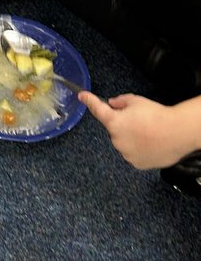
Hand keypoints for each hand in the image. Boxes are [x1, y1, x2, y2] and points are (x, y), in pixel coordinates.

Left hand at [79, 90, 200, 169]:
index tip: (82, 97)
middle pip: (114, 129)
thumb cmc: (158, 116)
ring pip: (124, 143)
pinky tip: (151, 143)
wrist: (177, 132)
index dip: (88, 102)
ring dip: (131, 138)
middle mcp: (116, 140)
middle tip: (140, 121)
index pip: (97, 110)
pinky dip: (138, 149)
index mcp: (114, 122)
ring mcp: (125, 153)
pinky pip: (132, 154)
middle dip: (123, 125)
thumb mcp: (137, 101)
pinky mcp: (136, 163)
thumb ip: (121, 102)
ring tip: (149, 133)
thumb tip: (112, 104)